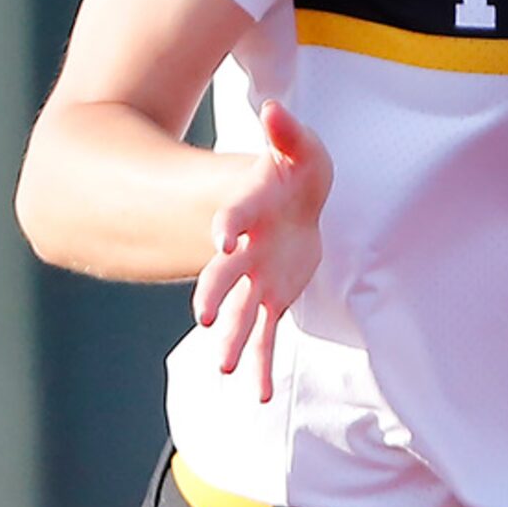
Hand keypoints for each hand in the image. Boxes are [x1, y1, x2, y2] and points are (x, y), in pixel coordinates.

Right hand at [192, 99, 332, 401]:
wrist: (295, 205)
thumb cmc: (296, 175)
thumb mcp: (302, 151)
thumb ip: (287, 134)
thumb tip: (274, 110)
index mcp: (250, 212)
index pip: (235, 217)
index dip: (228, 225)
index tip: (221, 238)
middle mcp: (246, 251)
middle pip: (225, 274)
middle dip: (215, 294)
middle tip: (205, 317)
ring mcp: (255, 279)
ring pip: (241, 313)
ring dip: (234, 339)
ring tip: (224, 368)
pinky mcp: (271, 299)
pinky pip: (266, 337)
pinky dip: (263, 366)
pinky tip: (259, 395)